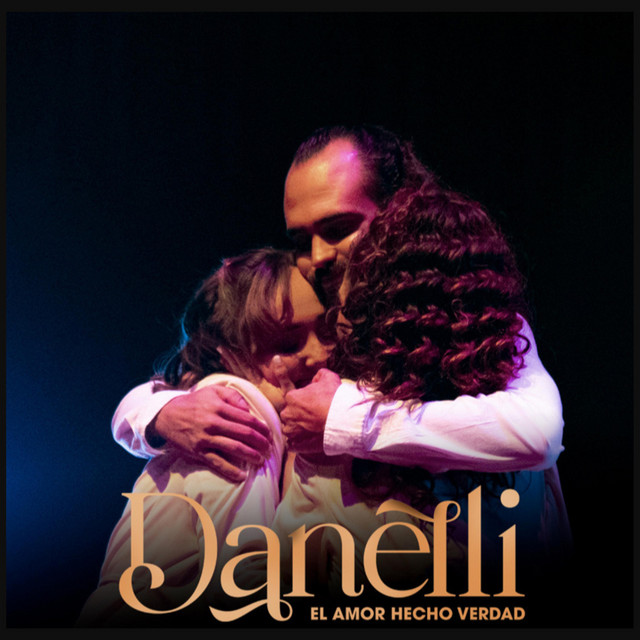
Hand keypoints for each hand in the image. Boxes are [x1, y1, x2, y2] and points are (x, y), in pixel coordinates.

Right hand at [147, 384, 272, 481]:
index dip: (262, 428)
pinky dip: (231, 471)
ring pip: (234, 448)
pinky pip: (217, 463)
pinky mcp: (198, 451)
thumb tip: (249, 410)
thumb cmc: (195, 402)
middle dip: (261, 443)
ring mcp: (205, 438)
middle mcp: (213, 422)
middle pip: (244, 434)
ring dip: (251, 455)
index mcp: (219, 407)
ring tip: (261, 460)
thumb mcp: (213, 391)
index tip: (270, 434)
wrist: (167, 415)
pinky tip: (242, 476)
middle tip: (269, 449)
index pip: (247, 419)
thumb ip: (234, 396)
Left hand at [279, 368, 340, 453]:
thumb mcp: (329, 378)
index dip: (300, 395)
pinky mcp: (297, 445)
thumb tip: (316, 378)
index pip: (290, 394)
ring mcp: (292, 432)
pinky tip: (309, 439)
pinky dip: (299, 442)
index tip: (305, 394)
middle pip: (290, 413)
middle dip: (299, 413)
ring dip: (298, 428)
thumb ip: (319, 375)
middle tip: (314, 414)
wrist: (345, 422)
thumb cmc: (335, 399)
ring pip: (291, 429)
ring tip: (313, 428)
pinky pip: (293, 444)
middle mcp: (288, 415)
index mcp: (292, 398)